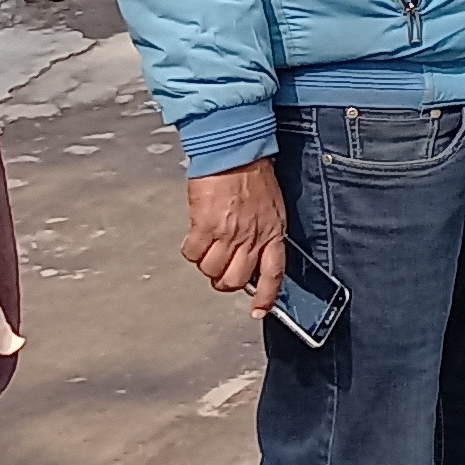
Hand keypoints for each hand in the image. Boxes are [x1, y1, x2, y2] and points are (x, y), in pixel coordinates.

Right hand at [183, 161, 287, 313]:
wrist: (235, 153)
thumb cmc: (254, 176)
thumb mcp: (272, 209)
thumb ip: (266, 235)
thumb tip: (255, 256)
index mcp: (274, 233)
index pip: (274, 274)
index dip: (267, 297)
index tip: (258, 310)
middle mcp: (252, 237)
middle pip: (236, 279)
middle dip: (225, 281)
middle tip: (220, 269)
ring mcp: (228, 234)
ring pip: (211, 270)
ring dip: (206, 264)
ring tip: (207, 247)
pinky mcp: (205, 226)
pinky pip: (192, 253)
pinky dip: (190, 251)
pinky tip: (195, 237)